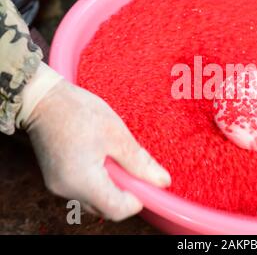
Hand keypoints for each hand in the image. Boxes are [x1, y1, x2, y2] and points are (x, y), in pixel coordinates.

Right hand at [20, 63, 170, 220]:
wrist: (42, 98)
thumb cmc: (78, 111)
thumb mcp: (116, 135)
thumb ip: (140, 163)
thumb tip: (162, 181)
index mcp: (82, 181)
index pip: (116, 210)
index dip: (137, 200)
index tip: (147, 183)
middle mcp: (67, 190)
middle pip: (106, 208)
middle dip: (125, 193)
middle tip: (133, 168)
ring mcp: (59, 186)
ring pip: (95, 200)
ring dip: (112, 186)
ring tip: (116, 158)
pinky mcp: (56, 179)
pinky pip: (84, 190)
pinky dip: (99, 181)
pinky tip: (102, 158)